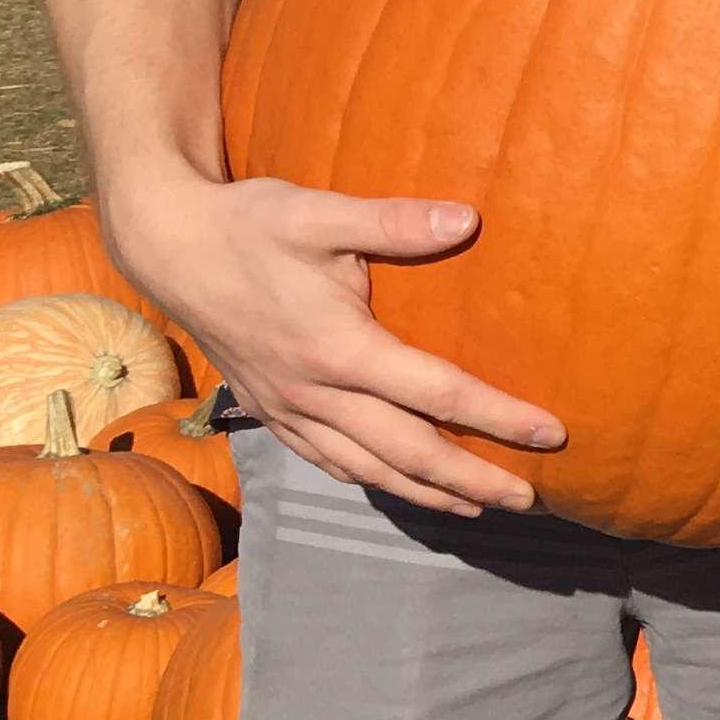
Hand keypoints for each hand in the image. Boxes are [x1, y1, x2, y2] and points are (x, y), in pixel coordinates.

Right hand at [101, 168, 564, 518]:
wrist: (168, 248)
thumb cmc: (249, 224)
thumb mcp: (321, 213)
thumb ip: (396, 222)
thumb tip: (468, 219)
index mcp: (338, 349)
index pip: (437, 394)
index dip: (499, 417)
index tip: (551, 434)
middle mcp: (315, 393)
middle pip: (409, 453)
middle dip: (473, 480)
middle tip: (531, 499)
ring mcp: (289, 409)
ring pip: (369, 469)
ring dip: (427, 493)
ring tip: (478, 506)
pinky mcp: (271, 412)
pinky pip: (329, 461)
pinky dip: (372, 480)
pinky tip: (399, 486)